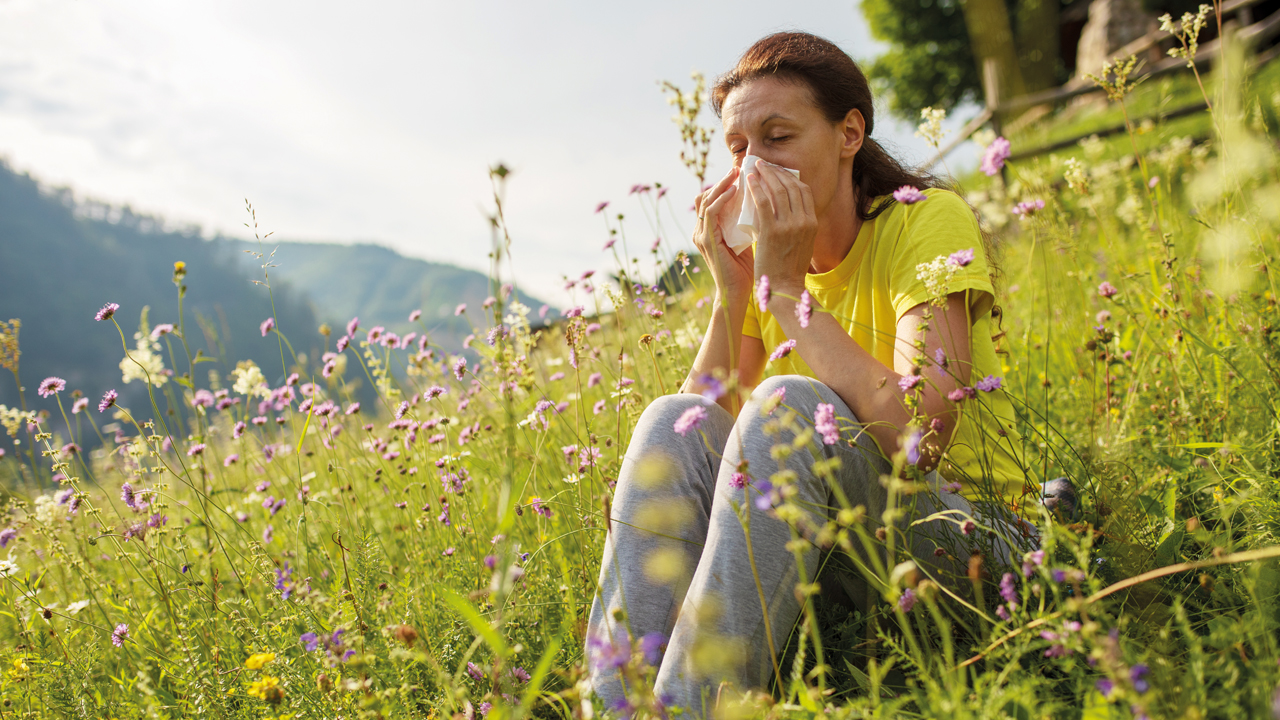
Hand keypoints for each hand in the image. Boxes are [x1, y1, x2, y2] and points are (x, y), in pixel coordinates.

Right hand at [693, 166, 754, 304]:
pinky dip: (721, 198)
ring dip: (722, 184)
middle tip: (741, 167)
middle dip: (723, 179)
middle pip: (706, 195)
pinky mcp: (705, 241)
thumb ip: (752, 222)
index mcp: (710, 230)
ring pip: (706, 199)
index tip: (745, 173)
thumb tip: (769, 203)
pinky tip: (735, 190)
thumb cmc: (749, 269)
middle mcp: (701, 230)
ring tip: (738, 172)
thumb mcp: (750, 239)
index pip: (713, 199)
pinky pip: (710, 212)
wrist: (740, 294)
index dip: (726, 184)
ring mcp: (701, 235)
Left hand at [746, 162, 817, 295]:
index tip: (778, 171)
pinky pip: (763, 203)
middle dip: (777, 172)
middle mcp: (803, 222)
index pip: (804, 191)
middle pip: (791, 186)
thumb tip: (784, 208)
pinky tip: (749, 181)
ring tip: (755, 167)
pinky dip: (756, 188)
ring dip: (766, 175)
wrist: (783, 288)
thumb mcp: (802, 243)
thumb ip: (798, 225)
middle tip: (764, 164)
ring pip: (778, 191)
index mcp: (813, 223)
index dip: (790, 177)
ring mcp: (788, 226)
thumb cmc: (789, 268)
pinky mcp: (771, 232)